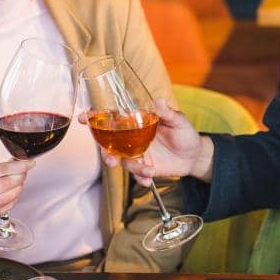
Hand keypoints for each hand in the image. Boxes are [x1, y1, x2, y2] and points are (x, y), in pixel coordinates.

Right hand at [0, 160, 34, 238]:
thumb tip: (14, 164)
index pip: (2, 171)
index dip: (20, 166)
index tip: (30, 162)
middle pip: (7, 185)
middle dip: (21, 176)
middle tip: (24, 170)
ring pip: (7, 199)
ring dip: (18, 189)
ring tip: (19, 181)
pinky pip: (1, 210)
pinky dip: (12, 201)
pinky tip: (14, 194)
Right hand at [93, 98, 213, 184]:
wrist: (195, 155)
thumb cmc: (185, 133)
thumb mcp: (179, 120)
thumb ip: (166, 113)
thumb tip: (158, 100)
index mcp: (137, 122)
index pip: (112, 118)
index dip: (96, 117)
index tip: (84, 118)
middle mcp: (132, 138)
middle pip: (110, 144)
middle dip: (106, 153)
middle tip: (111, 161)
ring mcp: (137, 153)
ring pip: (122, 161)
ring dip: (130, 167)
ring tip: (146, 170)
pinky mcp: (144, 168)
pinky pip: (136, 175)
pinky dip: (141, 178)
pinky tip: (150, 178)